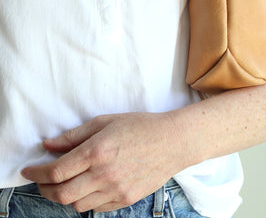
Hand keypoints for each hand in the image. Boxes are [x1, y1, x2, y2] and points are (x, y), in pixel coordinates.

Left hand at [21, 112, 187, 212]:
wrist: (172, 141)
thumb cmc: (141, 126)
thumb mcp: (107, 121)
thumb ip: (75, 135)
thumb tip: (49, 145)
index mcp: (98, 151)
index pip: (56, 171)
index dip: (36, 173)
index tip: (29, 171)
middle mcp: (105, 174)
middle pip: (61, 194)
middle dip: (44, 189)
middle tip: (42, 182)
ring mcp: (116, 190)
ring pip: (77, 204)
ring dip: (65, 195)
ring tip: (67, 182)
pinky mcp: (126, 200)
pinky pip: (96, 208)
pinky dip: (86, 200)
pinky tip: (89, 187)